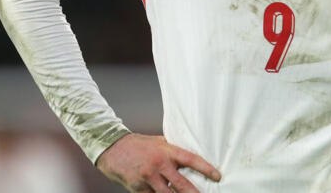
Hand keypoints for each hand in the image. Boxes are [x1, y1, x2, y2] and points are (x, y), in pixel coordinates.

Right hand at [96, 133, 220, 191]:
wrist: (113, 149)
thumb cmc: (138, 144)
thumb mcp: (159, 142)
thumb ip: (173, 150)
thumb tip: (189, 158)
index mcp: (167, 151)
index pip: (191, 160)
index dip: (206, 168)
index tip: (217, 176)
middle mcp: (159, 165)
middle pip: (182, 184)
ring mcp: (148, 178)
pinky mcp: (138, 188)